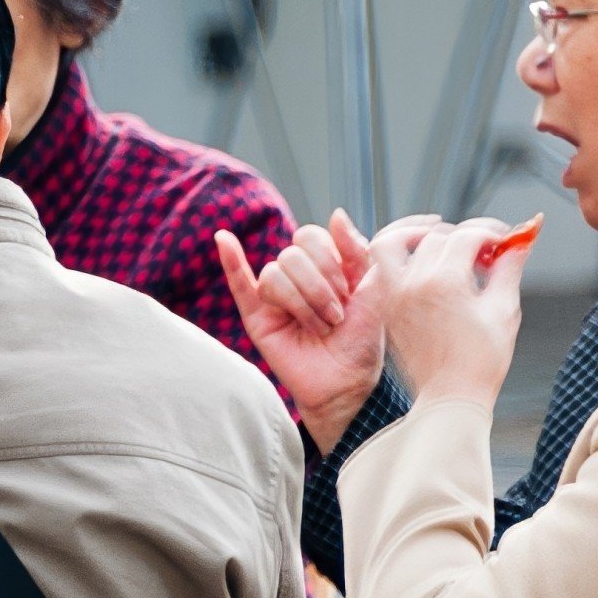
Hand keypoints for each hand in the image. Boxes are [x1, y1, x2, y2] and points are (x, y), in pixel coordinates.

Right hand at [213, 212, 388, 451]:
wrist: (347, 383)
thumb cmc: (362, 341)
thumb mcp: (373, 290)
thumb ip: (360, 251)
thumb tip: (336, 214)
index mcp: (325, 265)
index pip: (314, 237)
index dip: (331, 261)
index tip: (350, 291)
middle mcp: (299, 276)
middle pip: (293, 254)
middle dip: (319, 287)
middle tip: (335, 316)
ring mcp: (276, 295)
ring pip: (275, 274)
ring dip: (302, 303)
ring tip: (317, 327)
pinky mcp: (257, 317)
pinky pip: (239, 282)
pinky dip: (231, 260)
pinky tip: (224, 238)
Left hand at [378, 214, 529, 412]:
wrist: (451, 397)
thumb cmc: (481, 362)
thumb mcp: (504, 309)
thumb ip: (509, 268)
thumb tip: (520, 242)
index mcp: (444, 282)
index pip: (467, 236)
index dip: (491, 234)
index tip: (505, 243)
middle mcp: (413, 284)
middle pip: (435, 237)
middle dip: (464, 236)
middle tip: (485, 250)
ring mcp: (394, 295)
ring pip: (395, 242)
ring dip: (419, 233)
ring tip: (443, 240)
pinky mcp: (387, 307)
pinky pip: (381, 267)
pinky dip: (399, 254)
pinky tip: (423, 260)